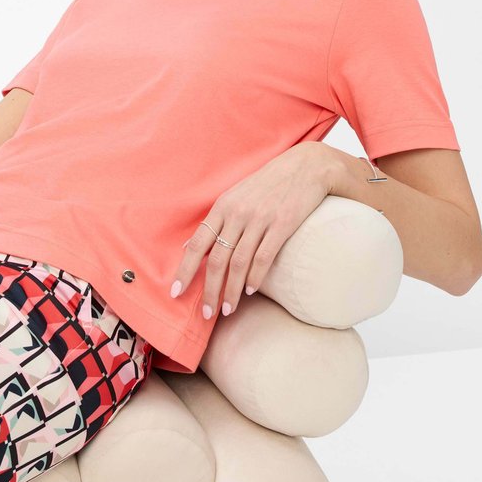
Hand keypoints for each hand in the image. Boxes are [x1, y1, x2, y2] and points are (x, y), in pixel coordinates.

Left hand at [170, 142, 334, 320]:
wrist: (306, 167)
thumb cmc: (267, 185)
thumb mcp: (235, 196)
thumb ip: (214, 222)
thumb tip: (187, 246)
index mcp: (222, 207)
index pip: (197, 244)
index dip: (185, 270)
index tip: (175, 293)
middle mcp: (237, 213)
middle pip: (217, 259)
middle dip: (210, 290)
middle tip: (207, 314)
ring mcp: (259, 219)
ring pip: (238, 263)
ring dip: (231, 291)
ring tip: (228, 309)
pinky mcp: (282, 224)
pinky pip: (263, 257)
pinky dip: (254, 278)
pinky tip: (249, 291)